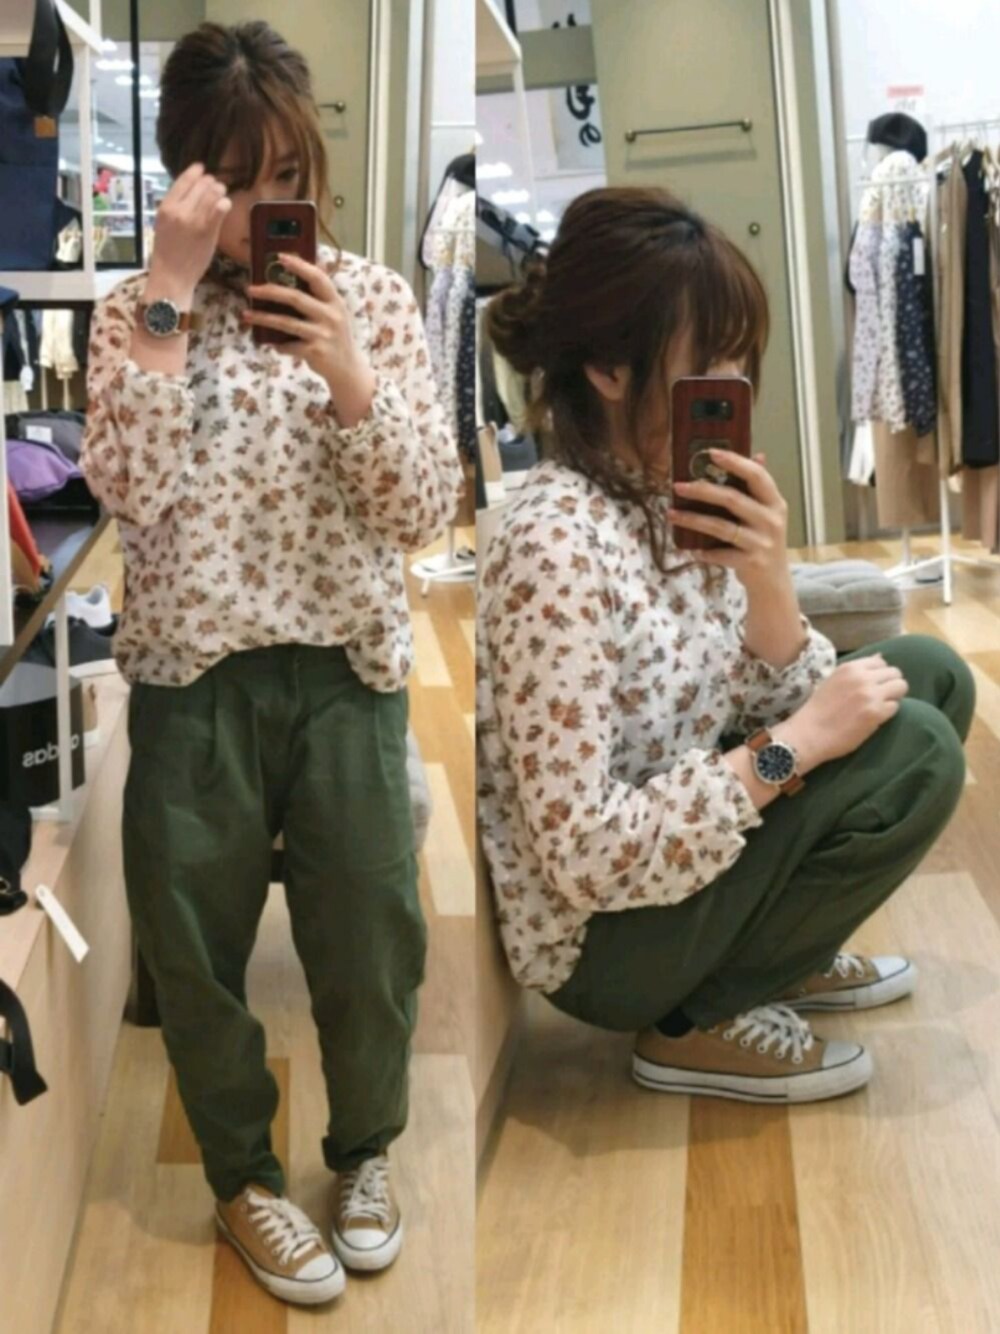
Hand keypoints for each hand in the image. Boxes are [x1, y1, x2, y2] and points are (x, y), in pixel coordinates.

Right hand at [146, 162, 231, 296]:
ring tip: (221, 195)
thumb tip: (191, 189)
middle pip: (201, 184)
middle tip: (216, 186)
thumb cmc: (168, 251)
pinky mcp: (209, 231)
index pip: (183, 180)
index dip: (196, 171)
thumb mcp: (164, 223)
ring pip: (213, 193)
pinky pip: (220, 208)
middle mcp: (180, 210)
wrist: (172, 275)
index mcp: (166, 207)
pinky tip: (225, 206)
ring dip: (220, 191)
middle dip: (211, 182)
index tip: (202, 169)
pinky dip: (225, 203)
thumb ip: (176, 206)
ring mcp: (195, 220)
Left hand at [243, 253, 376, 426]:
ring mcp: (323, 334)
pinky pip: (289, 345)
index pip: (318, 278)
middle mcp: (331, 316)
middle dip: (270, 292)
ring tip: (246, 315)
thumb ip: (320, 296)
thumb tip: (300, 268)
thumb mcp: (335, 313)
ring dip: (263, 318)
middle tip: (250, 289)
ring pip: (287, 322)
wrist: (347, 369)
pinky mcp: (315, 352)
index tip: (280, 257)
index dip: (299, 266)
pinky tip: (272, 344)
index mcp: (335, 302)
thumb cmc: (335, 337)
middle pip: (296, 298)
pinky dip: (278, 345)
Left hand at [669, 450, 789, 590]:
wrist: (773, 580)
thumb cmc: (763, 539)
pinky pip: (721, 555)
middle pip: (732, 499)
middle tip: (678, 486)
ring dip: (693, 520)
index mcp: (775, 502)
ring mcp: (761, 542)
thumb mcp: (767, 512)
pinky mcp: (750, 562)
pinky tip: (690, 549)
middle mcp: (771, 520)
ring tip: (671, 514)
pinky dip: (704, 552)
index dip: (735, 462)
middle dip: (702, 490)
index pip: (757, 475)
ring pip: (721, 527)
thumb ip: (758, 487)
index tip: (711, 452)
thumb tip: (757, 454)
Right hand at [777, 654, 908, 769]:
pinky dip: (888, 712)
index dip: (881, 674)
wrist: (810, 733)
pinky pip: (895, 707)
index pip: (881, 662)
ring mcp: (871, 695)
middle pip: (895, 673)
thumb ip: (857, 670)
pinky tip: (876, 717)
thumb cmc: (818, 708)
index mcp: (850, 667)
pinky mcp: (876, 713)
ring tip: (881, 706)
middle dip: (891, 684)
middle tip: (882, 697)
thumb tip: (880, 657)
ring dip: (894, 697)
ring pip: (901, 687)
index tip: (875, 685)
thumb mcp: (834, 680)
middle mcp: (863, 677)